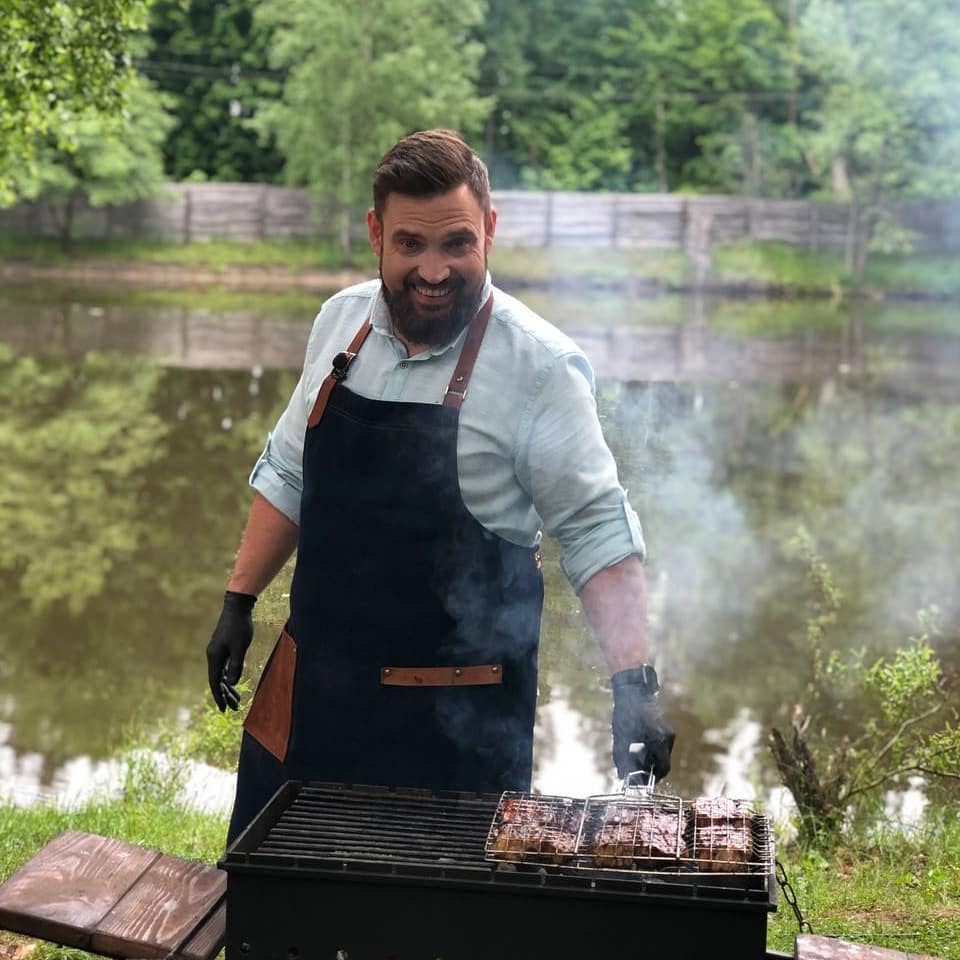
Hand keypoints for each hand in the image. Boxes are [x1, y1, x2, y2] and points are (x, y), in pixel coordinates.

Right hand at [205, 590, 255, 710]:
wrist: (237, 608)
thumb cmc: (240, 627)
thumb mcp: (241, 647)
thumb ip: (236, 665)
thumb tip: (231, 684)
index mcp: (215, 657)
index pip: (215, 682)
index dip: (219, 697)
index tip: (224, 710)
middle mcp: (213, 656)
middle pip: (217, 680)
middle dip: (225, 695)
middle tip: (234, 708)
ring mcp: (217, 651)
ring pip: (220, 674)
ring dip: (227, 687)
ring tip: (236, 700)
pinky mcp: (222, 647)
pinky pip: (223, 667)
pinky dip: (228, 676)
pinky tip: (234, 683)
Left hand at [611, 665, 675, 780]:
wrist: (634, 689)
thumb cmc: (626, 712)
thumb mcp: (621, 736)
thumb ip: (623, 757)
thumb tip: (623, 776)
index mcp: (658, 740)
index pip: (663, 768)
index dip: (653, 778)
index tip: (642, 781)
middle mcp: (667, 737)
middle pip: (663, 762)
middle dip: (651, 770)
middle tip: (638, 773)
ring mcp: (668, 731)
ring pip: (662, 754)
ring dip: (652, 759)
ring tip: (636, 759)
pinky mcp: (665, 727)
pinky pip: (661, 744)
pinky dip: (652, 750)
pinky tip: (639, 746)